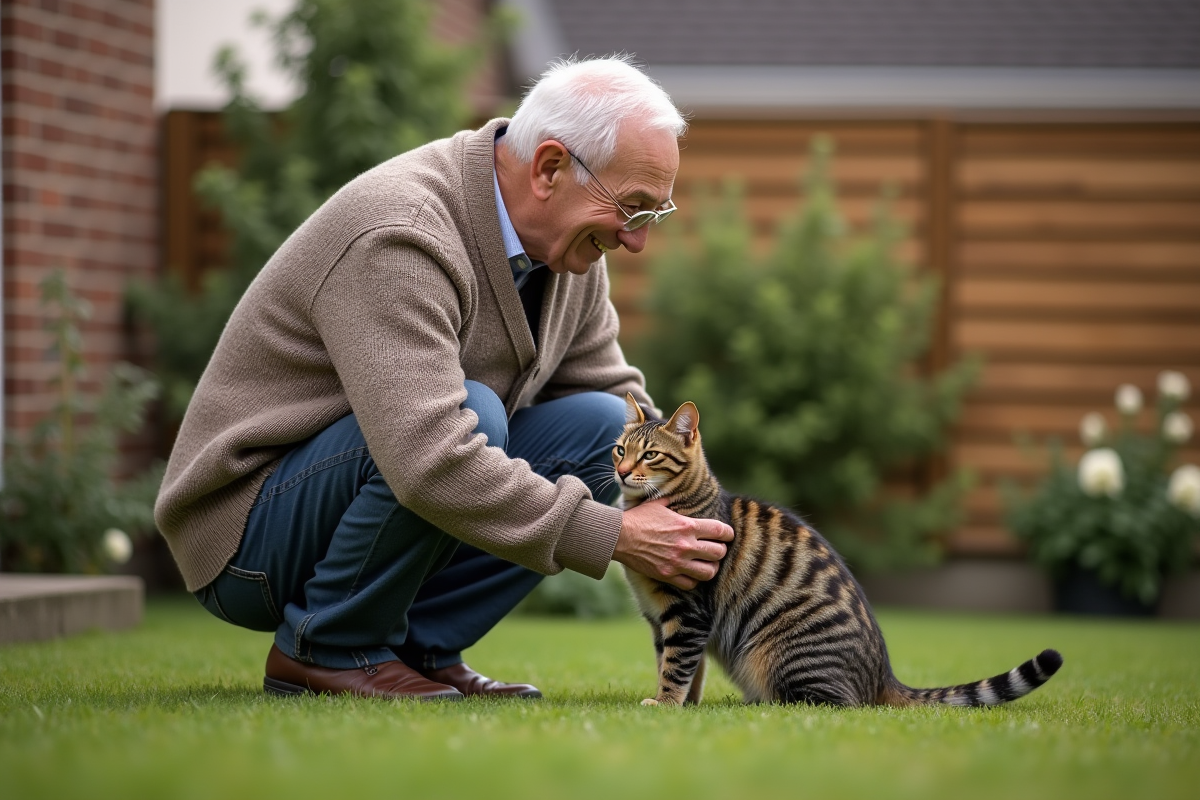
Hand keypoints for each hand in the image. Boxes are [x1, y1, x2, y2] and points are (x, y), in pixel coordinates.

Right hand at [612, 498, 734, 589]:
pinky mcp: (668, 575)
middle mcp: (686, 545)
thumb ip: (675, 500)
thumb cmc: (639, 517)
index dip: (728, 533)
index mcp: (687, 526)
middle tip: (715, 549)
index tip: (727, 535)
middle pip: (719, 553)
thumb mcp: (659, 503)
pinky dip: (694, 580)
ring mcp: (677, 562)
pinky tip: (690, 573)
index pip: (721, 531)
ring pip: (709, 572)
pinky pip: (691, 583)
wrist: (619, 536)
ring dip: (710, 567)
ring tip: (706, 564)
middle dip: (720, 551)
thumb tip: (682, 491)